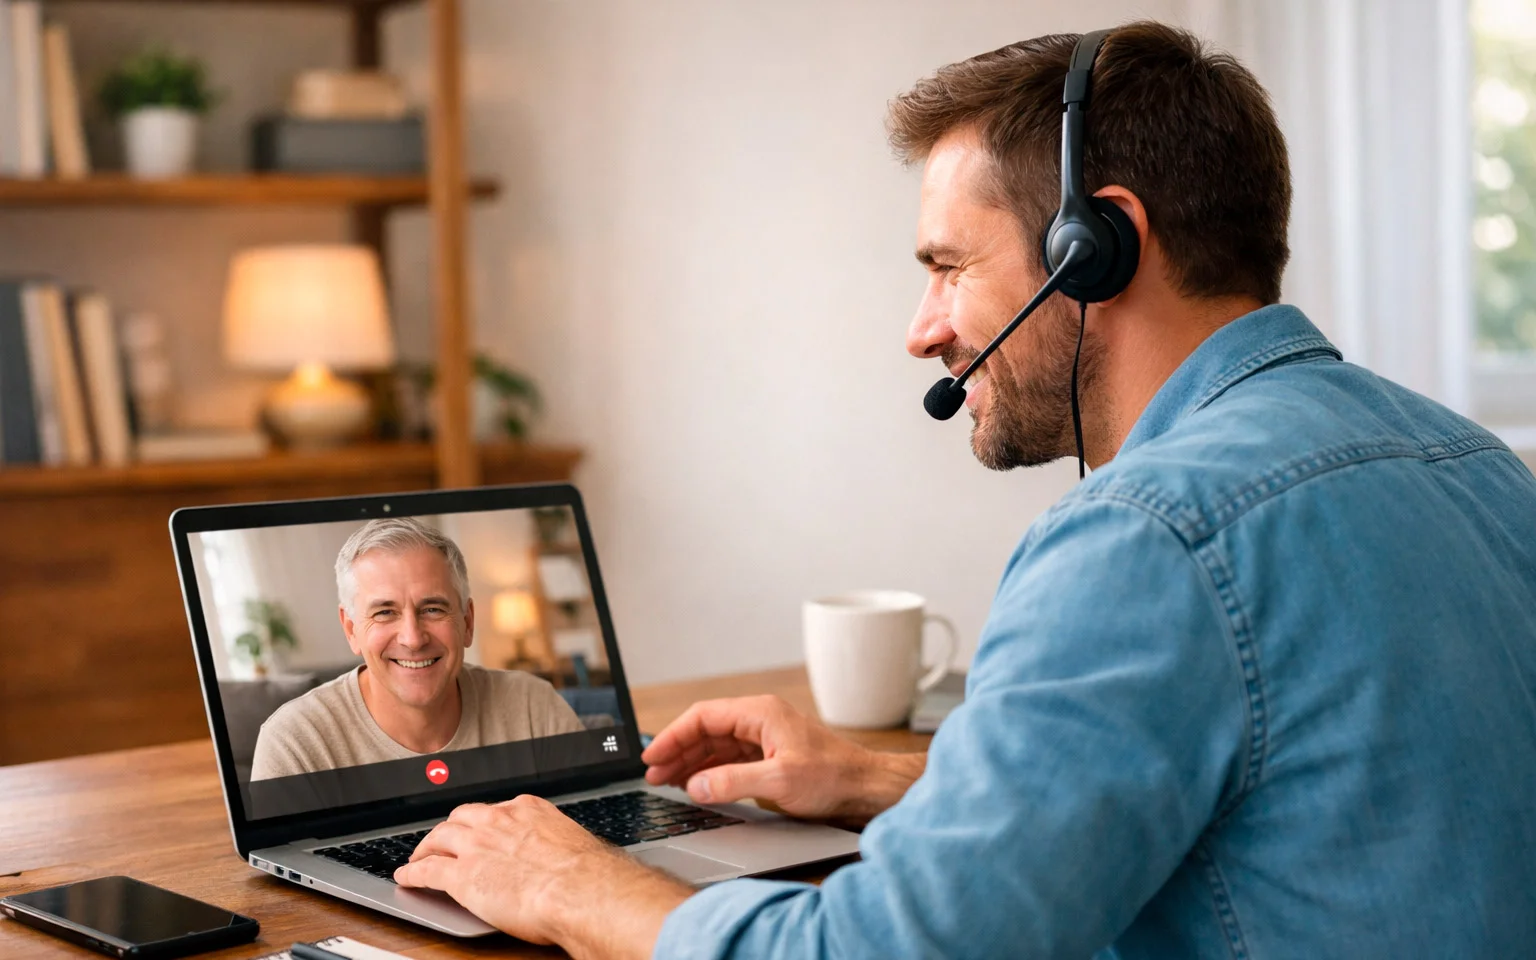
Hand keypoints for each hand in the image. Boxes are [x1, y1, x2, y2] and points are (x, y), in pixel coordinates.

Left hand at [394, 796, 689, 958]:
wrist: (580, 890)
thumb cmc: (586, 875)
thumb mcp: (570, 845)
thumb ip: (554, 845)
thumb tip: (560, 860)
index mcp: (527, 810)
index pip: (494, 811)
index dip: (480, 823)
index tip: (480, 830)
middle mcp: (498, 821)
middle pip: (460, 818)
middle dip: (448, 830)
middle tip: (442, 841)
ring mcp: (477, 846)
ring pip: (438, 839)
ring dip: (425, 848)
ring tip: (418, 858)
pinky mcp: (462, 876)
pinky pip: (428, 870)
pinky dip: (413, 873)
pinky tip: (406, 877)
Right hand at [642, 695, 925, 824]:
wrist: (866, 788)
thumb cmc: (833, 777)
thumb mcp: (780, 781)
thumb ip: (734, 781)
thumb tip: (696, 785)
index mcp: (761, 713)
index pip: (704, 717)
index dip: (674, 736)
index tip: (653, 756)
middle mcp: (760, 720)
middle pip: (706, 730)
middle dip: (677, 751)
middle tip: (653, 775)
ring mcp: (765, 738)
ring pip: (716, 745)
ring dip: (690, 762)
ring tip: (666, 782)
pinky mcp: (770, 756)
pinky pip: (730, 759)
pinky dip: (710, 771)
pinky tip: (696, 785)